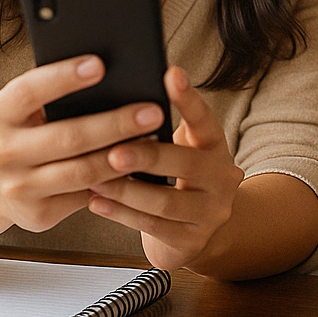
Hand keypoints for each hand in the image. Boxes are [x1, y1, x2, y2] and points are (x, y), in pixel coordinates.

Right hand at [0, 55, 166, 233]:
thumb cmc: (26, 130)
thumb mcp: (27, 106)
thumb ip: (56, 91)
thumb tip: (109, 70)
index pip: (30, 90)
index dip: (64, 77)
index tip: (100, 64)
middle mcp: (3, 153)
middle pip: (68, 137)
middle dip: (115, 124)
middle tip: (152, 111)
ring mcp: (19, 189)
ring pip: (83, 171)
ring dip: (123, 156)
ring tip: (154, 138)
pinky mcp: (39, 214)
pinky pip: (87, 196)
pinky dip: (117, 181)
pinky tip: (140, 166)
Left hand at [86, 66, 243, 270]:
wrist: (199, 232)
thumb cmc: (178, 179)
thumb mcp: (181, 149)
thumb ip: (161, 129)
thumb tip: (120, 99)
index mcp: (215, 147)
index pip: (205, 119)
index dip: (188, 97)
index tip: (170, 74)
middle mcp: (221, 178)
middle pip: (186, 164)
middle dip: (148, 156)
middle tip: (116, 150)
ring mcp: (210, 213)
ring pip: (166, 202)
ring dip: (127, 190)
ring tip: (96, 178)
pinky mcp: (192, 242)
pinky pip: (153, 228)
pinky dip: (121, 214)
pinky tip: (97, 202)